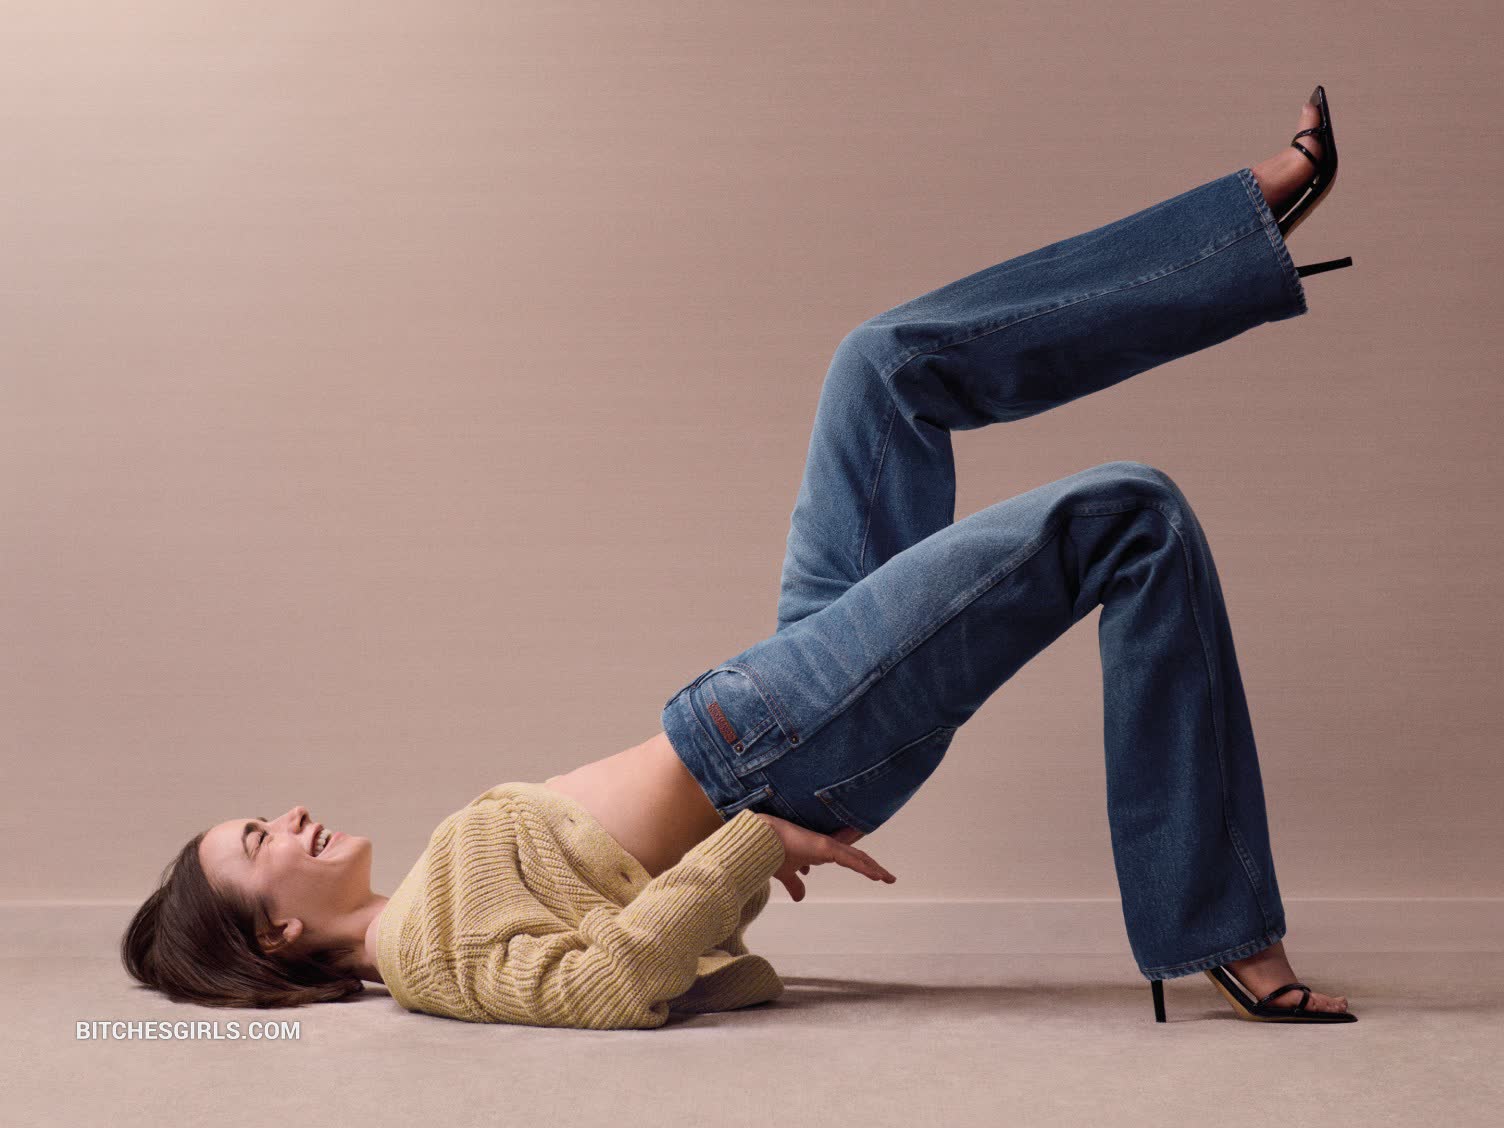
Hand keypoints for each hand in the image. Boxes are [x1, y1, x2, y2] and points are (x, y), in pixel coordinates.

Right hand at [752, 814, 893, 901]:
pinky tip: (875, 875)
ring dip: (872, 868)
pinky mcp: (824, 847)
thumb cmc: (772, 854)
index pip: (847, 858)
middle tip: (887, 878)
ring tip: (886, 878)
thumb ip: (795, 884)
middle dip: (872, 867)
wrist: (760, 842)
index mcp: (820, 852)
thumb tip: (800, 897)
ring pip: (856, 857)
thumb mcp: (787, 874)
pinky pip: (849, 858)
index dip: (861, 865)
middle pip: (856, 857)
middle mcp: (826, 847)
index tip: (874, 875)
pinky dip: (863, 867)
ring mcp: (826, 845)